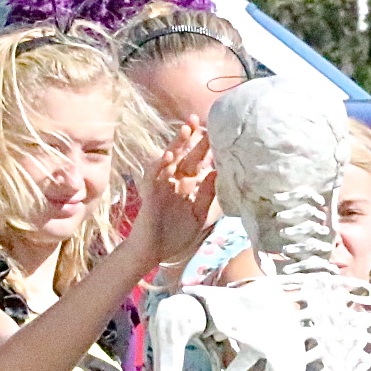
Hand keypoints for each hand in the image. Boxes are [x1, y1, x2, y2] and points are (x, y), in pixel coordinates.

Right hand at [129, 127, 218, 270]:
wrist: (153, 252)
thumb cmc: (175, 234)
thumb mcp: (199, 214)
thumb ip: (208, 195)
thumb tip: (219, 173)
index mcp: (187, 186)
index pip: (197, 163)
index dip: (205, 148)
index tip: (216, 132)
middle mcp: (174, 182)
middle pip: (184, 156)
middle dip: (192, 138)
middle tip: (200, 119)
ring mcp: (162, 186)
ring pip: (169, 161)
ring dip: (176, 145)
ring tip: (186, 129)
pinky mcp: (151, 194)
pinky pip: (154, 177)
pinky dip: (160, 166)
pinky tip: (168, 155)